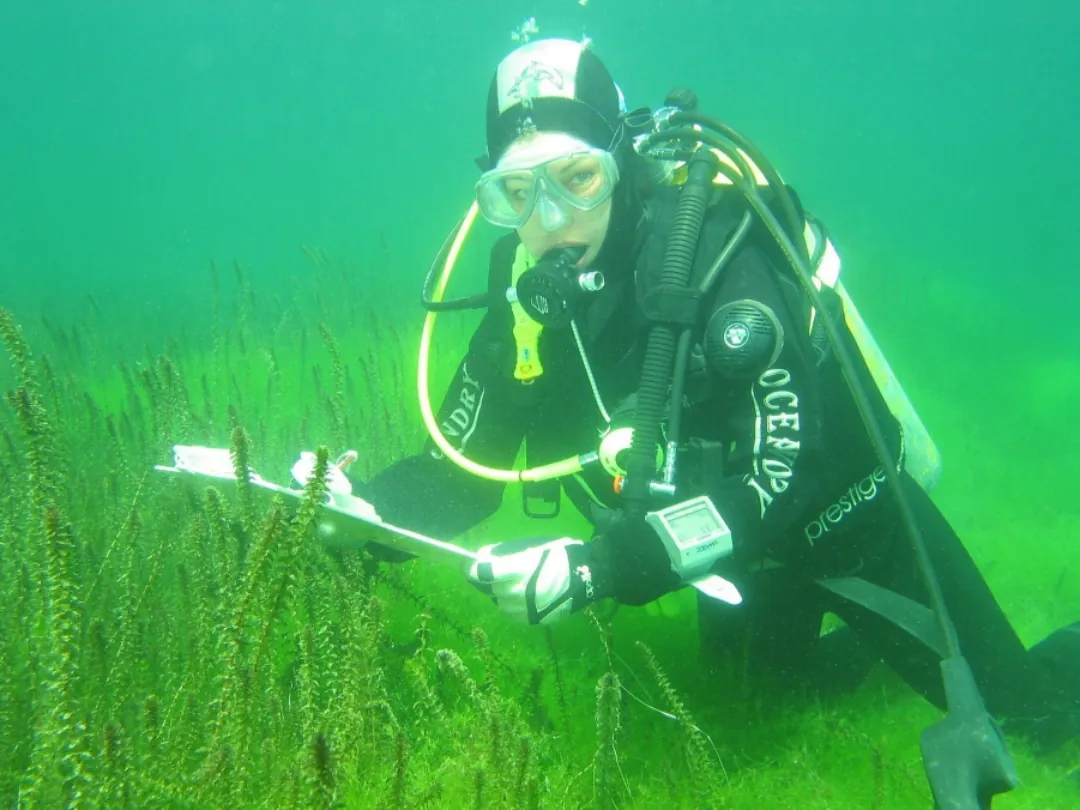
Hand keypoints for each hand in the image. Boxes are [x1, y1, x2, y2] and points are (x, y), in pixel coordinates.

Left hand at [467, 537, 596, 624]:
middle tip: (499, 570)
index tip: (467, 563)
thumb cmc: (559, 555)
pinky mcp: (531, 620)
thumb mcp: (532, 546)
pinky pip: (510, 613)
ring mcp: (525, 609)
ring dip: (501, 592)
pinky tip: (524, 595)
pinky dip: (512, 604)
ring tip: (517, 582)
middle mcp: (519, 592)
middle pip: (489, 587)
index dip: (471, 568)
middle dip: (490, 578)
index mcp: (519, 570)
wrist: (589, 576)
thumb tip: (481, 557)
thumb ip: (505, 552)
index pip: (483, 572)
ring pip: (498, 601)